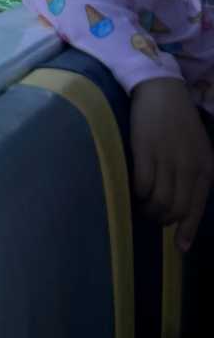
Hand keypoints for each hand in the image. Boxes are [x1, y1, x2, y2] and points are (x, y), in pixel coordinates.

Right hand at [130, 78, 213, 251]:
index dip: (187, 231)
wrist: (161, 89)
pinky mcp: (146, 152)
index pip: (196, 208)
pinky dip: (137, 194)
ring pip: (159, 201)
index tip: (180, 248)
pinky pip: (142, 186)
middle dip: (164, 220)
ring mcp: (167, 160)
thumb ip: (194, 176)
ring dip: (149, 209)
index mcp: (205, 168)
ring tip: (141, 205)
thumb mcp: (197, 150)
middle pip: (176, 209)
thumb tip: (183, 207)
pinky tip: (133, 190)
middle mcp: (189, 167)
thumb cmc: (179, 121)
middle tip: (153, 217)